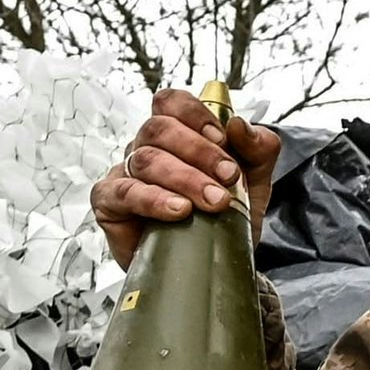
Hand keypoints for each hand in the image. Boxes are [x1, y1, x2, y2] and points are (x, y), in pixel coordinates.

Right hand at [90, 90, 283, 265]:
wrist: (216, 266)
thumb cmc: (226, 217)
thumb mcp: (255, 181)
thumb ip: (258, 149)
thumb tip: (239, 125)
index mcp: (175, 134)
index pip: (170, 103)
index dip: (194, 114)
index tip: (223, 138)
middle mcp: (145, 148)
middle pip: (158, 129)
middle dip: (199, 152)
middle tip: (229, 177)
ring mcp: (125, 174)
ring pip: (146, 160)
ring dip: (185, 178)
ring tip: (214, 201)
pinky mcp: (110, 204)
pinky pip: (124, 193)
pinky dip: (153, 200)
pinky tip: (178, 211)